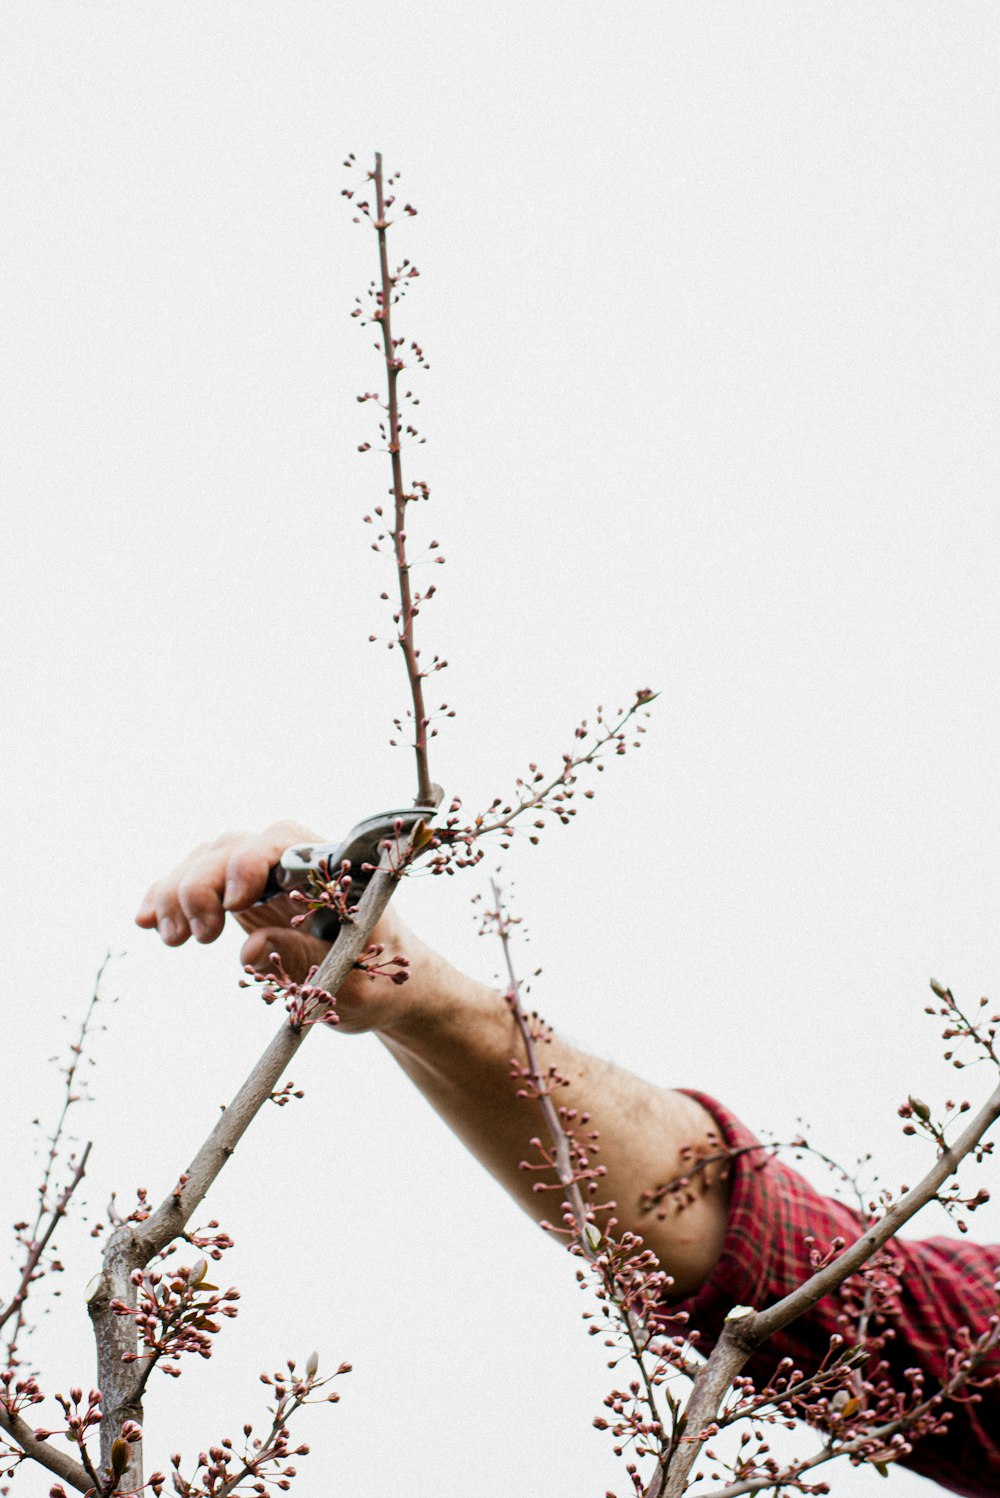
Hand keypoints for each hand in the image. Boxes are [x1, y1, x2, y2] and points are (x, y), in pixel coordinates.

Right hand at [134, 820, 422, 1032]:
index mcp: (331, 872)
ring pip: (207, 858)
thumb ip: (306, 960)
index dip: (250, 860)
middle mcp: (292, 862)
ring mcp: (263, 875)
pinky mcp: (240, 895)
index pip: (284, 840)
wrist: (375, 989)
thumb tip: (248, 950)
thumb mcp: (351, 984)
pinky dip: (166, 895)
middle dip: (203, 884)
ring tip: (172, 939)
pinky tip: (144, 921)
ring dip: (177, 892)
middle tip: (199, 938)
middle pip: (234, 846)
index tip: (232, 904)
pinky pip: (195, 881)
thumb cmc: (374, 983)